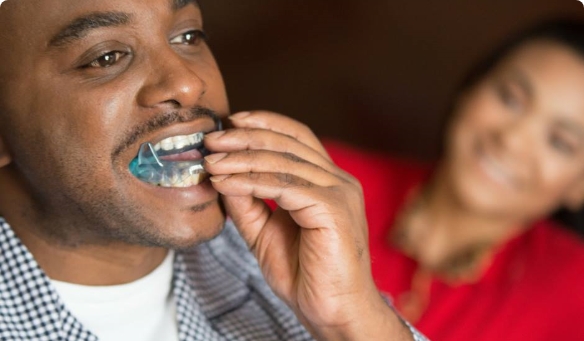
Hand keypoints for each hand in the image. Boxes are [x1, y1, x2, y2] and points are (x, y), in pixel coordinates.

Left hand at [204, 111, 411, 340]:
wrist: (333, 312)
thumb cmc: (305, 274)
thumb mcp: (264, 231)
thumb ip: (247, 202)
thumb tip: (220, 173)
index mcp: (327, 181)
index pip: (297, 137)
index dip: (264, 123)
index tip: (230, 123)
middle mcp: (338, 180)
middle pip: (288, 142)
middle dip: (245, 137)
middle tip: (212, 139)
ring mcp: (339, 192)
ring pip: (283, 161)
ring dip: (241, 159)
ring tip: (211, 162)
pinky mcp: (333, 209)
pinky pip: (284, 186)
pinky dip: (250, 181)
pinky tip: (225, 183)